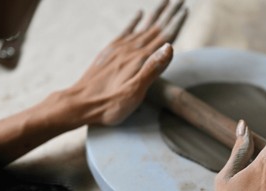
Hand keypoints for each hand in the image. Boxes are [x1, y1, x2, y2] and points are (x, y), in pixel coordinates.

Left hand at [0, 0, 187, 163]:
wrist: (80, 103)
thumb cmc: (109, 105)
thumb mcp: (134, 93)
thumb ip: (152, 69)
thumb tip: (170, 47)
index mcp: (139, 59)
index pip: (163, 38)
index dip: (176, 23)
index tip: (185, 10)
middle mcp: (130, 50)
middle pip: (155, 28)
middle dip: (169, 13)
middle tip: (181, 0)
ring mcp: (119, 49)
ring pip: (142, 27)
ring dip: (155, 14)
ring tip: (166, 2)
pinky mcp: (109, 52)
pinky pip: (125, 31)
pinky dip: (134, 21)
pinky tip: (139, 14)